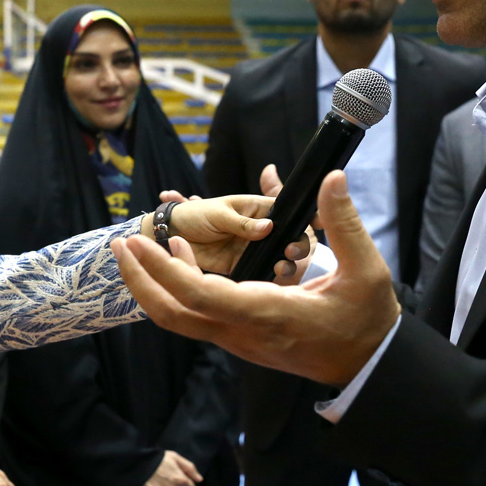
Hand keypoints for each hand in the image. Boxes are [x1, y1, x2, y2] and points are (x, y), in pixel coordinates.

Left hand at [113, 171, 398, 386]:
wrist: (368, 366)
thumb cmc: (368, 320)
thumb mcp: (366, 269)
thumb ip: (343, 223)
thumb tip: (330, 178)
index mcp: (269, 314)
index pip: (201, 296)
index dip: (164, 270)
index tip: (141, 242)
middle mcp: (244, 332)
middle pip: (172, 315)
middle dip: (139, 280)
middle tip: (120, 244)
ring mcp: (239, 340)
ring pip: (180, 319)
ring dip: (154, 284)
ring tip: (138, 247)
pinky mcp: (240, 340)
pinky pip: (196, 317)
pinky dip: (178, 288)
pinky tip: (181, 257)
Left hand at [139, 194, 296, 276]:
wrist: (167, 237)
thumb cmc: (193, 216)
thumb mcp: (219, 214)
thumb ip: (243, 223)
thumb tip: (270, 227)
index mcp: (256, 210)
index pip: (287, 212)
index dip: (303, 220)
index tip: (317, 226)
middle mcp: (258, 230)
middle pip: (288, 238)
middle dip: (296, 244)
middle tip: (292, 250)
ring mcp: (251, 250)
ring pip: (277, 256)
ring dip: (283, 261)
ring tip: (279, 266)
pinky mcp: (241, 268)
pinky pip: (260, 272)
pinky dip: (268, 275)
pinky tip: (269, 276)